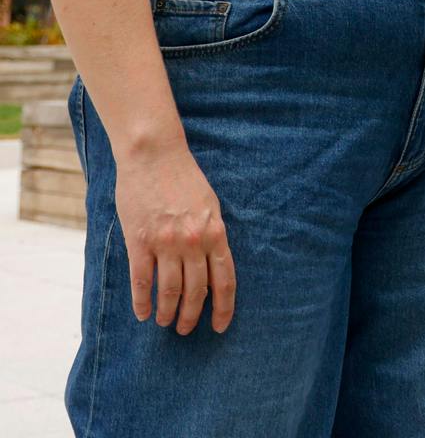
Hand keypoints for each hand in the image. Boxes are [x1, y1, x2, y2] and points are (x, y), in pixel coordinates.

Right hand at [114, 141, 236, 334]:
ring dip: (168, 313)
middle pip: (197, 292)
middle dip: (192, 316)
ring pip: (169, 292)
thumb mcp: (210, 204)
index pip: (225, 279)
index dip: (224, 308)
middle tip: (186, 329)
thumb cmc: (184, 177)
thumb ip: (212, 235)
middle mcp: (193, 241)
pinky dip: (142, 302)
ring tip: (165, 323)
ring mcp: (165, 243)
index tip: (221, 326)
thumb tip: (212, 268)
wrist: (155, 154)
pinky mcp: (139, 242)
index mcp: (215, 231)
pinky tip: (143, 313)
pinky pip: (142, 282)